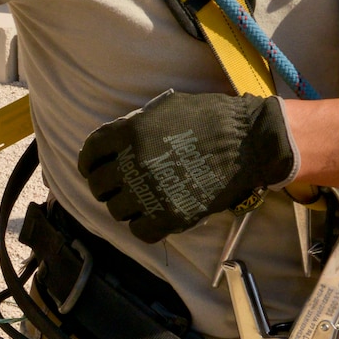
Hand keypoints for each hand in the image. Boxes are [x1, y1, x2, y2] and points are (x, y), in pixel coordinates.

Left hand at [79, 88, 296, 242]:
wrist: (249, 142)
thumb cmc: (211, 118)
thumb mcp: (166, 107)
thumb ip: (135, 124)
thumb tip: (116, 139)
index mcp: (128, 134)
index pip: (90, 154)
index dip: (89, 163)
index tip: (93, 168)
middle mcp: (133, 164)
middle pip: (98, 185)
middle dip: (104, 186)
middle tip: (117, 187)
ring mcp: (150, 193)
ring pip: (117, 210)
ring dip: (125, 205)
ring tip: (139, 201)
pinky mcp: (170, 216)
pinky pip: (139, 231)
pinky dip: (143, 225)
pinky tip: (152, 217)